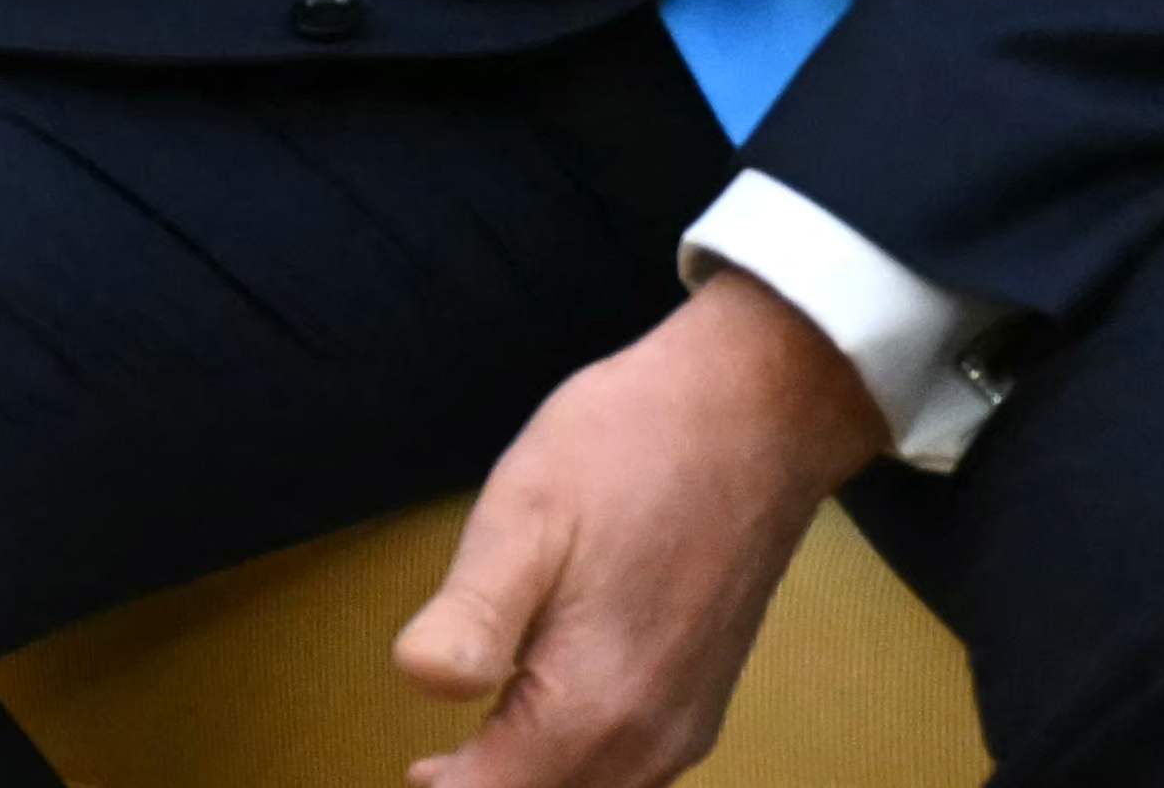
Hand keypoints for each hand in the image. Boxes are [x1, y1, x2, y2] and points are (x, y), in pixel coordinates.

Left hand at [392, 270, 887, 787]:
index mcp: (596, 707)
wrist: (757, 412)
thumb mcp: (523, 516)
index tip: (406, 770)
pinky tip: (538, 730)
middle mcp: (651, 740)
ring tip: (462, 763)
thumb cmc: (630, 450)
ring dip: (531, 781)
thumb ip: (472, 619)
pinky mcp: (701, 698)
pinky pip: (632, 770)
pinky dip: (578, 769)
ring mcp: (685, 724)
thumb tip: (420, 684)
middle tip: (424, 770)